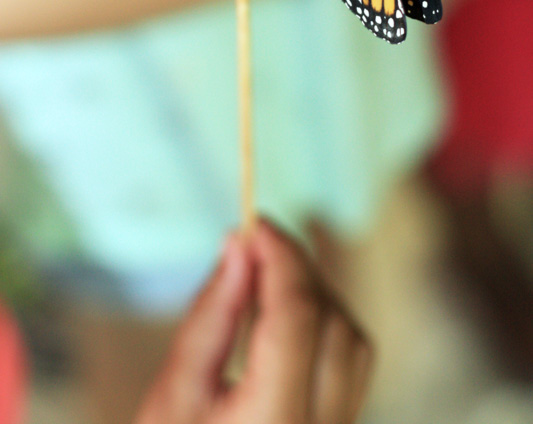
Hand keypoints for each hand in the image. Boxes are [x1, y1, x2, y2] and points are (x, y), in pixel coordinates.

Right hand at [134, 220, 371, 423]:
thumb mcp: (175, 391)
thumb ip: (213, 313)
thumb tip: (240, 243)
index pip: (298, 318)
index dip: (281, 257)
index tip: (253, 222)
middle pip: (336, 325)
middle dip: (301, 272)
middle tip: (257, 243)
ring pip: (354, 342)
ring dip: (318, 295)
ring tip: (268, 276)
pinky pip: (353, 365)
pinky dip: (327, 323)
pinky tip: (288, 313)